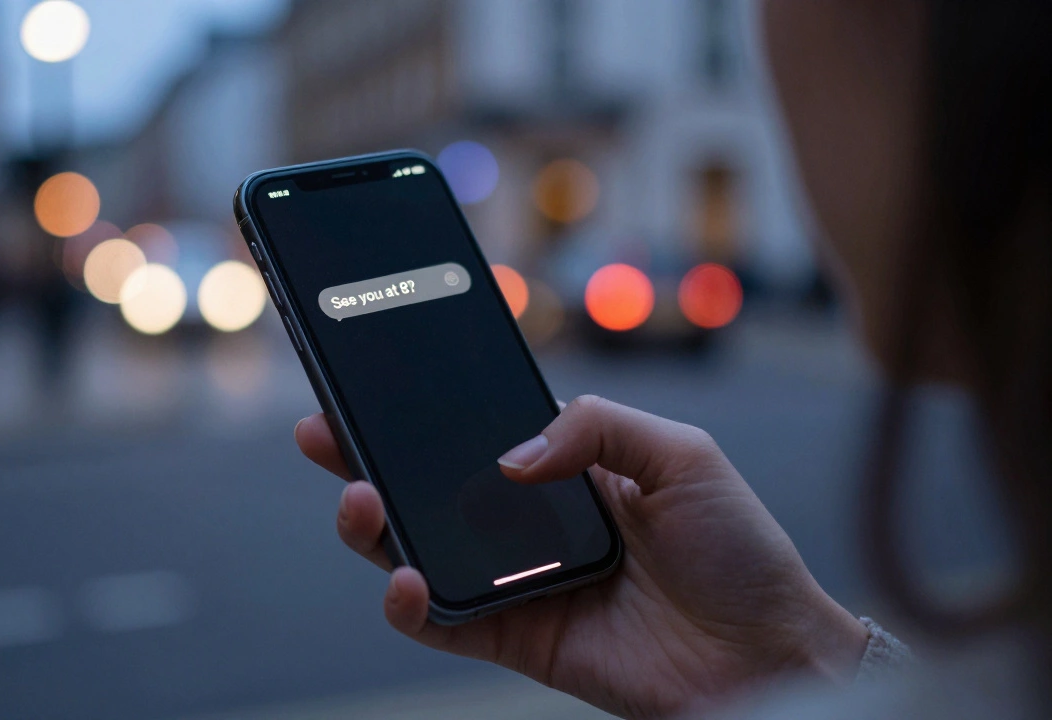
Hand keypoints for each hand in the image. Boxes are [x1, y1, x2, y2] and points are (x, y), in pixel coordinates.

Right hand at [296, 395, 868, 717]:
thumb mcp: (681, 452)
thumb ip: (595, 426)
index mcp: (565, 469)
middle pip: (428, 487)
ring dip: (373, 527)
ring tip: (359, 499)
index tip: (372, 382)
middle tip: (323, 430)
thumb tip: (506, 458)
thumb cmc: (739, 549)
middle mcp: (529, 523)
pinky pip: (442, 622)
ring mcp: (517, 582)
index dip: (422, 412)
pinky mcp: (515, 639)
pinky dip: (408, 604)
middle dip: (368, 457)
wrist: (771, 653)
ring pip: (419, 550)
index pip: (474, 433)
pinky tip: (403, 577)